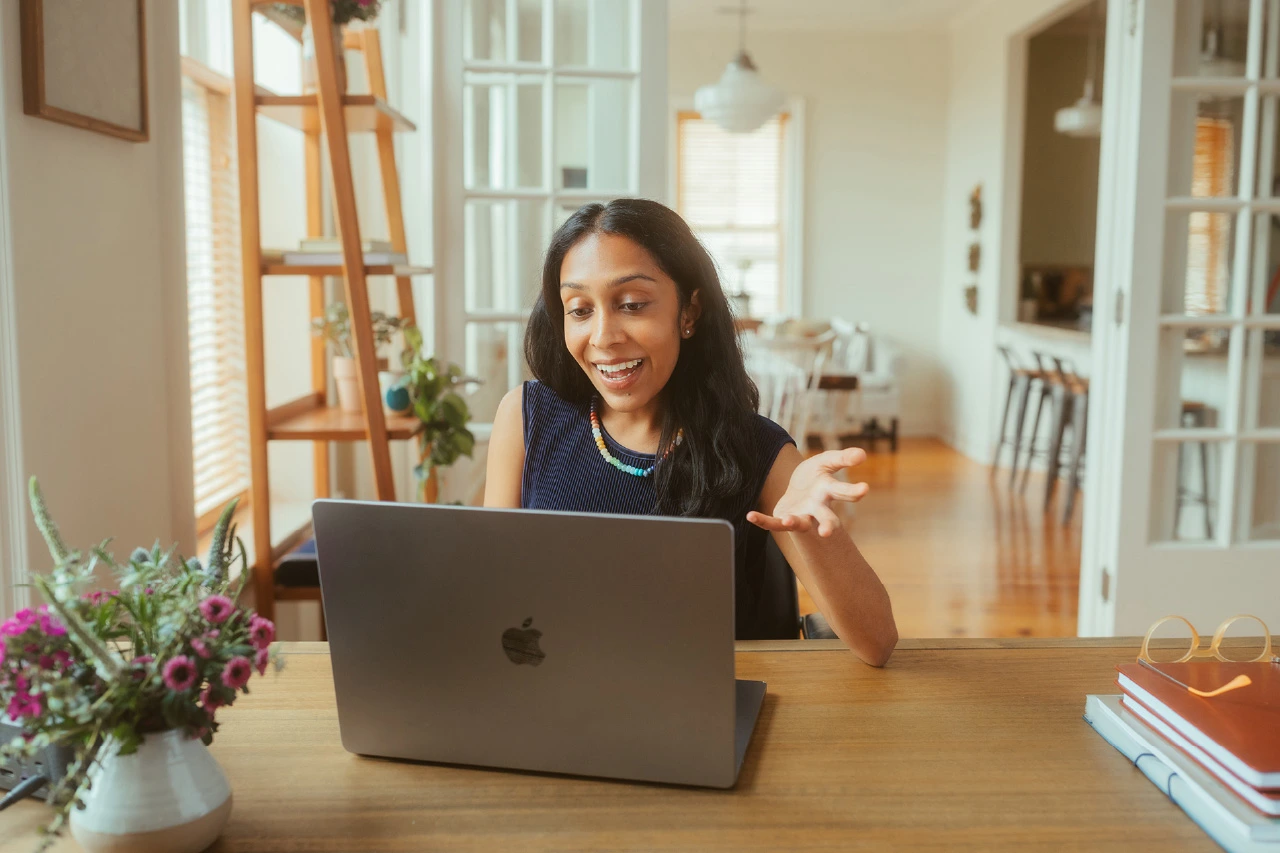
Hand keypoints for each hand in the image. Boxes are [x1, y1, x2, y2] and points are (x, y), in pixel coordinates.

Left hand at [747, 447, 868, 536]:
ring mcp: (801, 515)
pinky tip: (750, 516)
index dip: (854, 491)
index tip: (864, 488)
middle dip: (827, 526)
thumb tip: (863, 454)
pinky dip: (762, 521)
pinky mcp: (783, 518)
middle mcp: (818, 507)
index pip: (844, 492)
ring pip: (801, 524)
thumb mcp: (827, 461)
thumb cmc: (815, 475)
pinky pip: (773, 523)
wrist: (796, 488)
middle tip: (827, 532)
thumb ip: (843, 458)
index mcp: (829, 491)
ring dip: (795, 523)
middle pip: (826, 519)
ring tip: (789, 520)